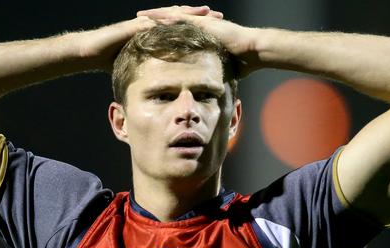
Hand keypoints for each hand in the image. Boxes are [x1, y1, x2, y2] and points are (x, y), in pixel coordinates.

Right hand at [79, 6, 222, 71]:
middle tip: (218, 16)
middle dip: (199, 16)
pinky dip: (167, 22)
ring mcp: (142, 23)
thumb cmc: (110, 59)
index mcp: (155, 34)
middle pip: (179, 18)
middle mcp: (151, 24)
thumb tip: (164, 83)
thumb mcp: (138, 65)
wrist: (91, 51)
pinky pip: (154, 23)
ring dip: (187, 14)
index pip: (180, 28)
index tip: (217, 29)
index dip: (198, 27)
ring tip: (204, 13)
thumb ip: (152, 68)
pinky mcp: (134, 25)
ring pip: (169, 16)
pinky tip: (180, 21)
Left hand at [136, 5, 259, 76]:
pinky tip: (155, 18)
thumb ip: (210, 74)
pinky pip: (182, 18)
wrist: (253, 52)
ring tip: (140, 17)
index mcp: (201, 34)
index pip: (177, 31)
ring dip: (156, 16)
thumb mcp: (219, 69)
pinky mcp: (205, 23)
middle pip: (172, 20)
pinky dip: (168, 18)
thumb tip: (205, 90)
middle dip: (154, 20)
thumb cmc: (241, 62)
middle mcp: (199, 25)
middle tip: (136, 20)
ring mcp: (202, 22)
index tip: (147, 34)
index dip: (162, 31)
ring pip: (174, 16)